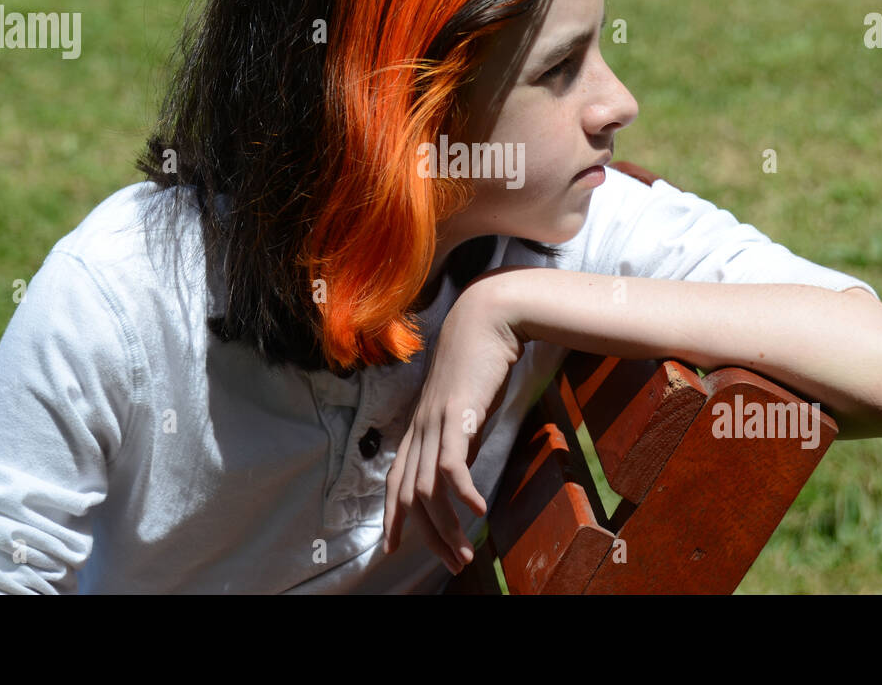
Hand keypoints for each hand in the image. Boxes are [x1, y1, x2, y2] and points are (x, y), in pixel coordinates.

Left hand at [382, 277, 524, 574]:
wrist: (488, 317)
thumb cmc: (479, 358)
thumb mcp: (465, 404)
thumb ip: (460, 433)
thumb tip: (463, 463)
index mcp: (419, 426)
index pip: (396, 480)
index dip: (393, 516)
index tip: (393, 547)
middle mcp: (419, 427)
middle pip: (409, 494)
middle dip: (426, 536)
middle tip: (452, 563)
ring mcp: (435, 421)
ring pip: (427, 488)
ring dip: (446, 526)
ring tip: (466, 551)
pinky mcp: (457, 414)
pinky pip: (451, 464)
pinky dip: (463, 492)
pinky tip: (479, 509)